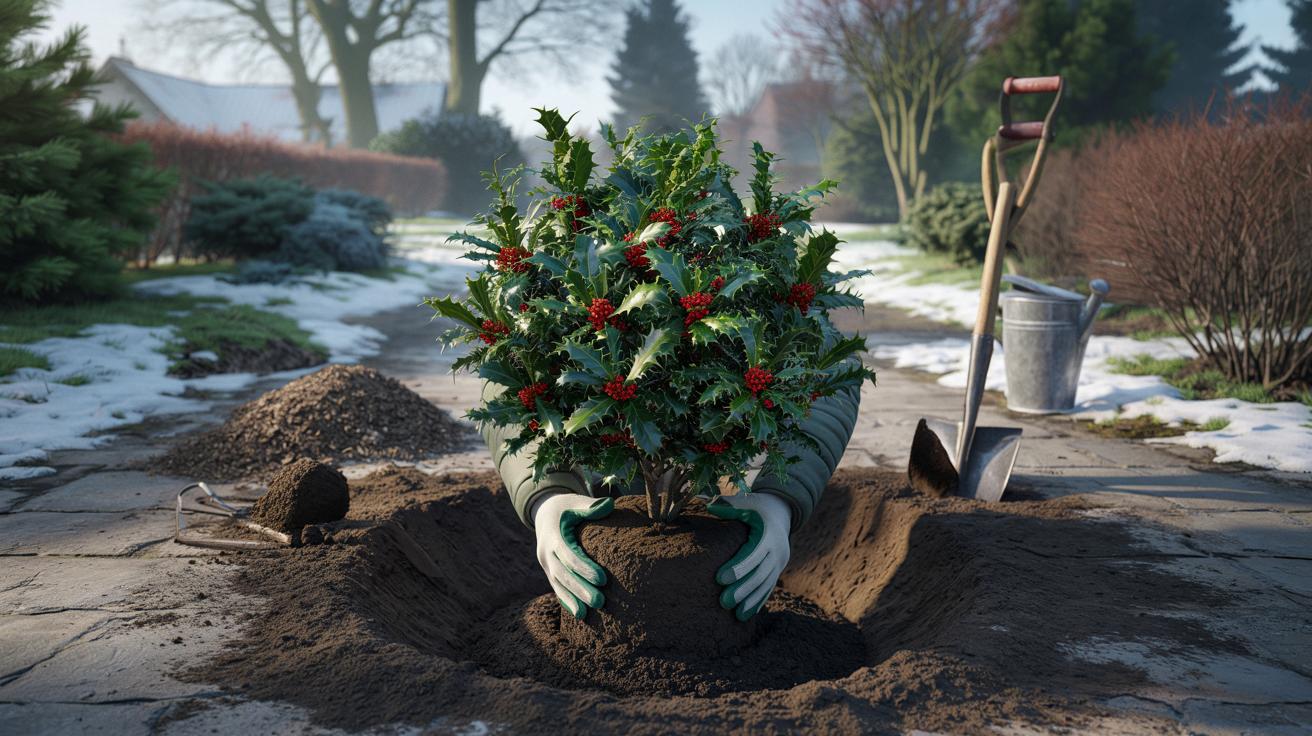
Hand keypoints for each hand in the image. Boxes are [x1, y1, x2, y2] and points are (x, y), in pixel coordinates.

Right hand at [531, 493, 613, 618]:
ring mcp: (545, 564)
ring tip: (587, 614)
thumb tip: (609, 504)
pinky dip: (566, 601)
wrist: (545, 513)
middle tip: (600, 602)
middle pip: (562, 574)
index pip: (568, 554)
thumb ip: (591, 506)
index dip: (584, 567)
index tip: (603, 579)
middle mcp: (545, 552)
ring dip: (572, 600)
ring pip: (557, 584)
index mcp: (553, 535)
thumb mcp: (576, 502)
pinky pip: (557, 588)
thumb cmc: (567, 507)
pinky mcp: (549, 571)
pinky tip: (579, 614)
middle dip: (579, 589)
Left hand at [707, 492, 791, 620]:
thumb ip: (729, 505)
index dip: (739, 567)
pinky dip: (757, 601)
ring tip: (734, 614)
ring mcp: (780, 562)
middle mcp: (777, 550)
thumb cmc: (758, 507)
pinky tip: (745, 614)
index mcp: (768, 533)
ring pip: (766, 584)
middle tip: (723, 602)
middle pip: (760, 573)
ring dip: (750, 600)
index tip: (720, 578)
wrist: (782, 513)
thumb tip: (708, 506)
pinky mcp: (777, 570)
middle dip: (743, 589)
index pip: (753, 553)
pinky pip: (768, 588)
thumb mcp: (747, 502)